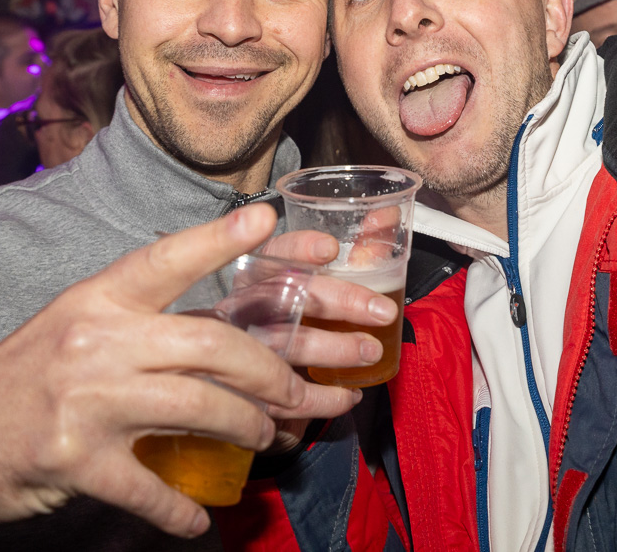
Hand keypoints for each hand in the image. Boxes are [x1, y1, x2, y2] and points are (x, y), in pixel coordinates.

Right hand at [0, 203, 310, 538]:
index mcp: (97, 299)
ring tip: (268, 436)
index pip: (166, 259)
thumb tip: (226, 329)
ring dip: (249, 427)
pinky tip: (199, 520)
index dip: (218, 239)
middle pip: (210, 344)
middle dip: (272, 371)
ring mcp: (87, 402)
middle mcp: (95, 341)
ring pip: (199, 408)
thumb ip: (143, 321)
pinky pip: (154, 489)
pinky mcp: (79, 462)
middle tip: (299, 392)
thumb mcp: (77, 327)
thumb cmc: (26, 377)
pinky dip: (183, 509)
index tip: (269, 218)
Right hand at [255, 230, 398, 450]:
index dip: (298, 248)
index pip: (269, 254)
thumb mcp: (312, 279)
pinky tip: (349, 394)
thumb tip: (391, 217)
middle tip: (380, 309)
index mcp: (251, 275)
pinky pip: (281, 399)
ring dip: (333, 350)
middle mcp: (237, 308)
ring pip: (281, 347)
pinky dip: (321, 399)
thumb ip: (352, 251)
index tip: (330, 249)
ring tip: (372, 350)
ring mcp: (235, 350)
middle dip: (336, 301)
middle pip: (280, 297)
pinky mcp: (240, 391)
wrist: (224, 374)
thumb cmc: (283, 313)